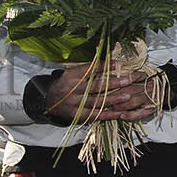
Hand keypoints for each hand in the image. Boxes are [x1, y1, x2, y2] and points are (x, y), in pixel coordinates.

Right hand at [44, 62, 162, 122]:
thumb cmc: (67, 83)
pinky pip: (95, 115)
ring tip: (127, 96)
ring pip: (96, 102)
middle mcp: (73, 90)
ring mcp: (75, 104)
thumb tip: (112, 61)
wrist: (49, 100)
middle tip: (127, 80)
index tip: (119, 63)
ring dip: (113, 100)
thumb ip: (90, 68)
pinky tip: (120, 113)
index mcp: (72, 76)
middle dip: (112, 84)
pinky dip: (108, 115)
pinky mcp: (78, 115)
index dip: (104, 66)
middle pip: (94, 87)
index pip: (89, 69)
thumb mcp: (73, 72)